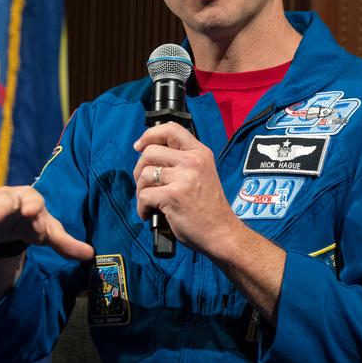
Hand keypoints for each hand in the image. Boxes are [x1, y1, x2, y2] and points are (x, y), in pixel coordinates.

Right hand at [0, 185, 92, 260]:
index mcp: (30, 199)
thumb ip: (67, 244)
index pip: (32, 200)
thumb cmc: (33, 223)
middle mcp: (8, 200)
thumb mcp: (50, 232)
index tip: (29, 211)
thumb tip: (90, 255)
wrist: (12, 221)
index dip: (31, 205)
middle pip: (3, 202)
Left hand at [132, 122, 240, 255]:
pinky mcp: (174, 196)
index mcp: (200, 153)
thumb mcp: (202, 174)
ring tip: (150, 202)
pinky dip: (142, 208)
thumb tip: (147, 155)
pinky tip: (150, 213)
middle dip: (139, 170)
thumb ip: (181, 162)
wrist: (222, 233)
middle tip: (145, 185)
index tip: (139, 146)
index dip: (150, 135)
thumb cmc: (208, 208)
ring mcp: (184, 178)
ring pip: (144, 174)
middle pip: (149, 152)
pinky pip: (144, 196)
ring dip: (140, 190)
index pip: (171, 129)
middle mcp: (193, 161)